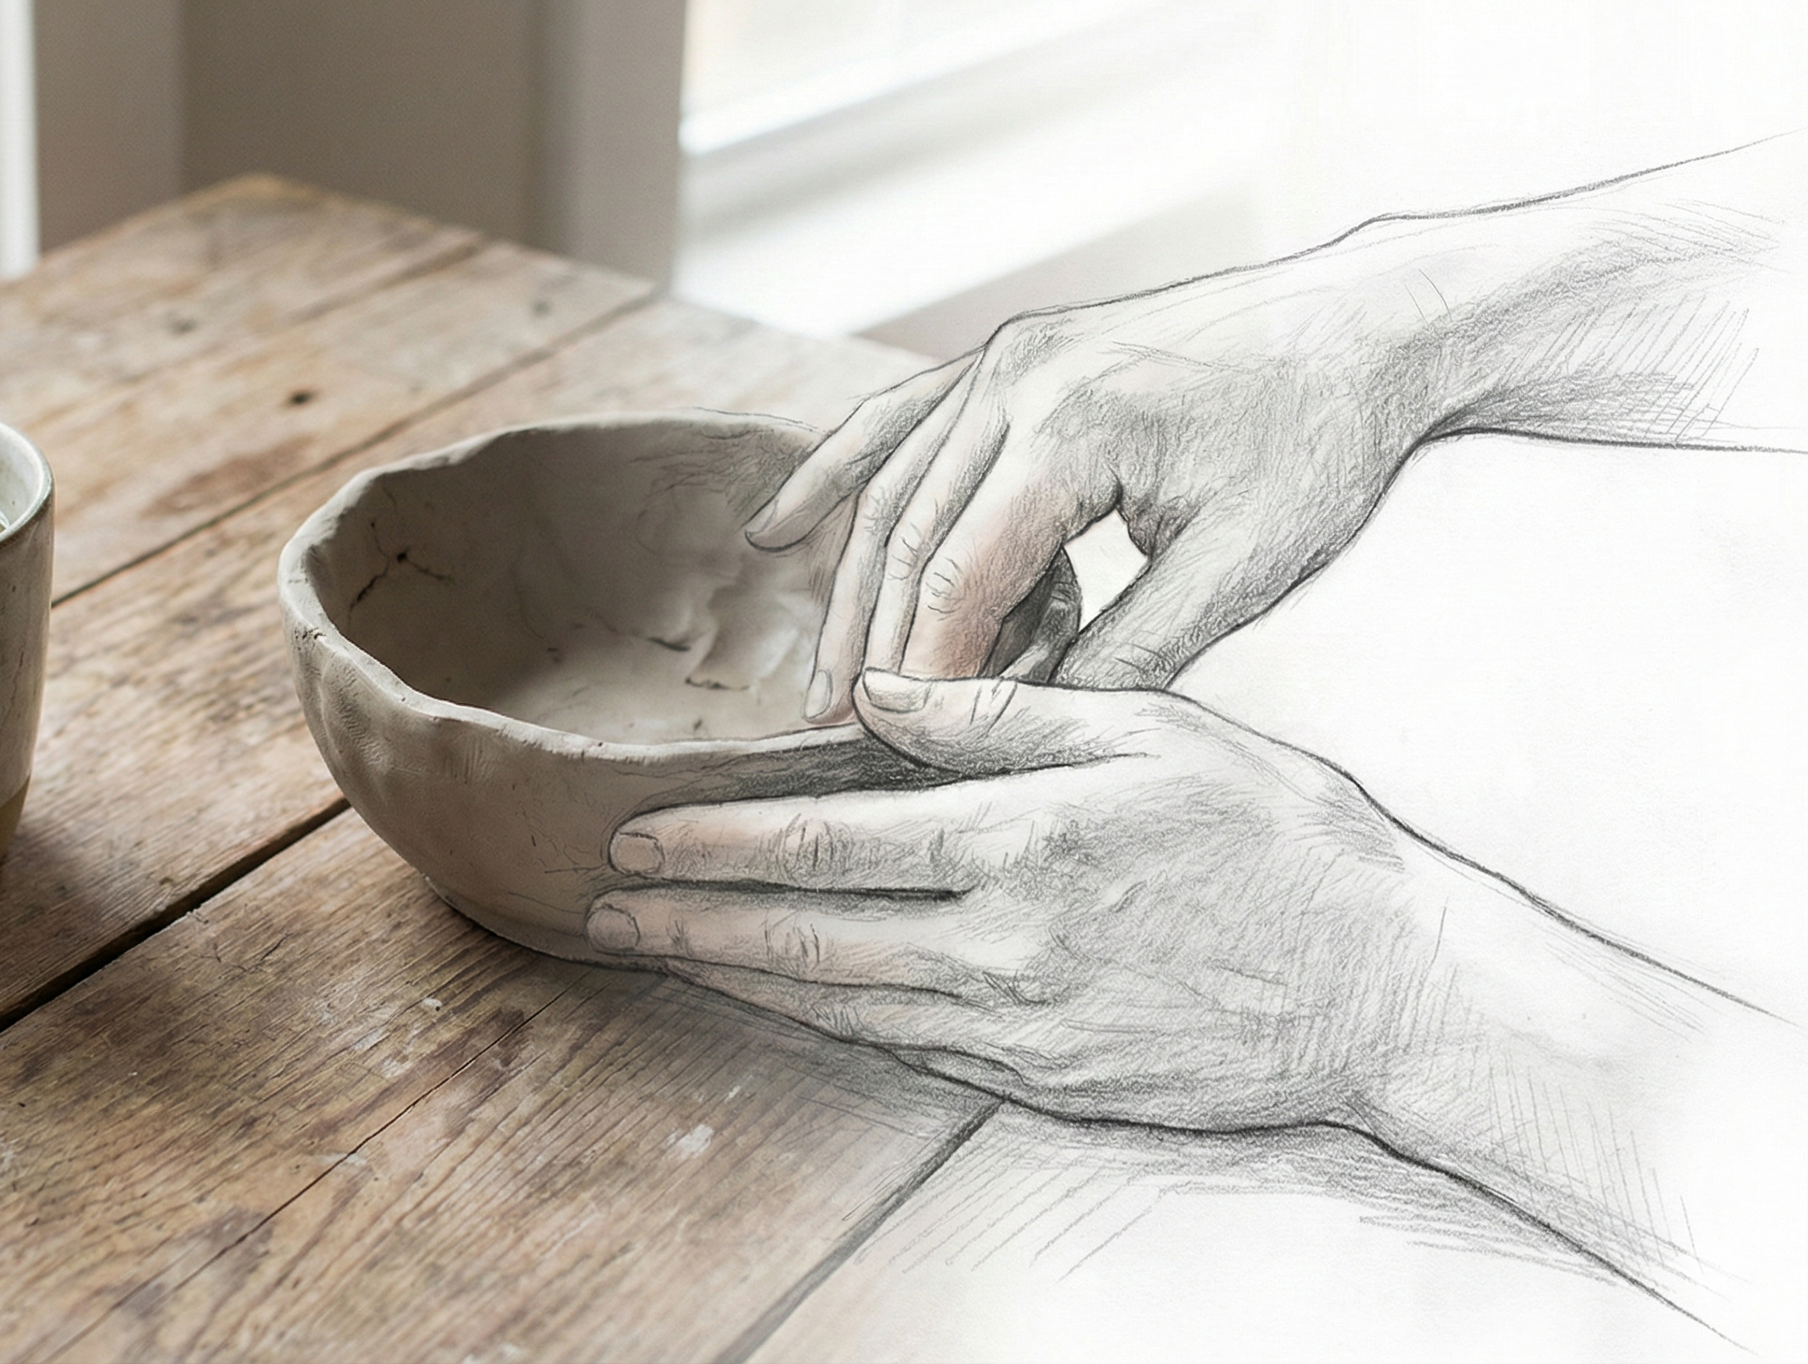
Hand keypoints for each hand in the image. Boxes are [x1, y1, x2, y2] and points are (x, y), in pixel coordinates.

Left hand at [594, 669, 1807, 1342]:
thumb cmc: (1286, 843)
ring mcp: (1021, 1027)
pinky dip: (822, 1023)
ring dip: (735, 976)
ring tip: (660, 950)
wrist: (1393, 993)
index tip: (638, 830)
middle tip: (603, 904)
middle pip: (806, 932)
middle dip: (690, 918)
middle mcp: (1004, 945)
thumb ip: (1004, 711)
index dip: (720, 838)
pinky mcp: (1046, 1080)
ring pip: (839, 1002)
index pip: (829, 842)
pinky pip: (902, 1051)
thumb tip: (875, 693)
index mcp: (1024, 841)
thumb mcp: (1158, 730)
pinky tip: (779, 1001)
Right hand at [755, 134, 1807, 711]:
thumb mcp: (1243, 569)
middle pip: (906, 536)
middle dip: (872, 646)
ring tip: (825, 683)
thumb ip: (1132, 655)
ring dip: (855, 588)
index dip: (920, 674)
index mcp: (1073, 429)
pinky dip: (837, 474)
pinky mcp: (1011, 357)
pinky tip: (777, 531)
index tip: (892, 753)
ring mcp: (1005, 359)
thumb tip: (1027, 738)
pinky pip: (897, 420)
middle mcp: (1017, 380)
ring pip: (893, 489)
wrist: (1367, 324)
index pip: (958, 577)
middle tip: (840, 739)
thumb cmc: (1323, 444)